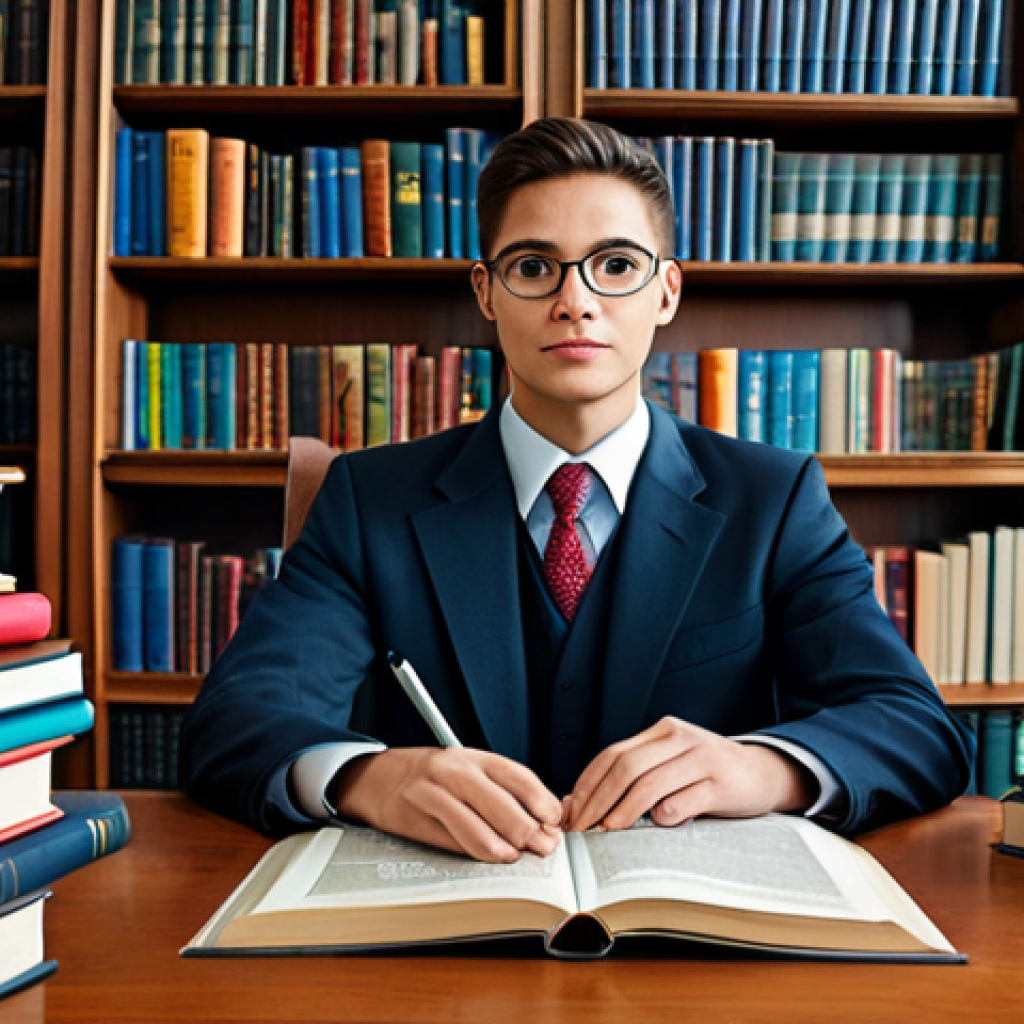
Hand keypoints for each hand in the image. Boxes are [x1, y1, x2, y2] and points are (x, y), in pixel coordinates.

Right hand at [330, 748, 563, 863]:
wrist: (378, 777)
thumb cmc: (434, 776)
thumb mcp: (469, 771)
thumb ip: (502, 793)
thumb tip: (542, 823)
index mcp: (474, 757)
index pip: (517, 776)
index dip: (541, 801)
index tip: (554, 821)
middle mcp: (453, 770)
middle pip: (499, 803)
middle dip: (526, 830)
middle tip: (542, 847)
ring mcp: (431, 793)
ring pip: (474, 825)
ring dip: (500, 847)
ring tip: (514, 857)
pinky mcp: (414, 817)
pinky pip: (451, 840)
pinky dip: (474, 852)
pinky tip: (489, 857)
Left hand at [562, 717, 816, 832]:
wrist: (763, 773)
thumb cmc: (707, 774)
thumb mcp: (671, 764)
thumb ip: (637, 775)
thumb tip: (584, 804)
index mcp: (662, 732)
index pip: (613, 754)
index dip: (588, 783)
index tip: (572, 811)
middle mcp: (680, 739)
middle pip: (626, 766)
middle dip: (598, 799)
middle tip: (583, 826)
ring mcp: (702, 759)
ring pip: (650, 783)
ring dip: (623, 810)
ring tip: (608, 830)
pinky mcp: (721, 784)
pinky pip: (684, 800)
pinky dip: (665, 815)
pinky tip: (656, 825)